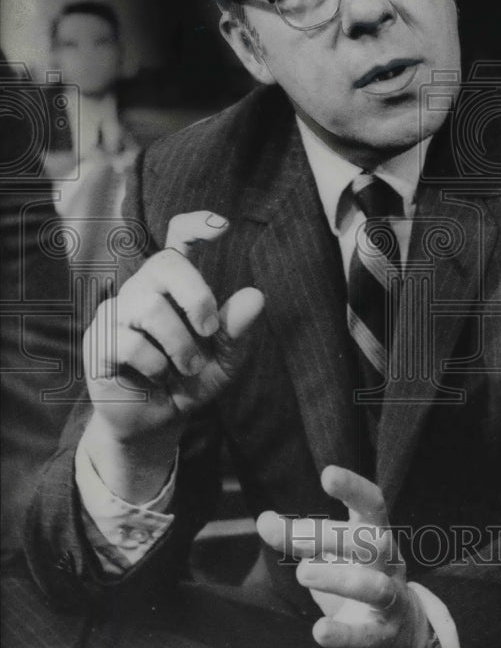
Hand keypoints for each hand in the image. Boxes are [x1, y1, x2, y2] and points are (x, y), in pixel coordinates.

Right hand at [82, 210, 263, 500]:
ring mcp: (115, 313)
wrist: (157, 422)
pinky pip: (131, 344)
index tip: (223, 227)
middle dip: (197, 297)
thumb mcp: (224, 360)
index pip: (178, 240)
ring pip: (151, 309)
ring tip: (187, 368)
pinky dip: (156, 367)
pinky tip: (157, 378)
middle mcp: (142, 290)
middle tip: (210, 331)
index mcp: (173, 286)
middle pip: (165, 264)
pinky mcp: (97, 342)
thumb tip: (256, 296)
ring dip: (181, 347)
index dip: (197, 225)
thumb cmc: (190, 380)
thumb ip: (237, 330)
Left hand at [257, 466, 430, 647]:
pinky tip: (319, 631)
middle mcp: (389, 564)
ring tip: (302, 574)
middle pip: (374, 542)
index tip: (328, 474)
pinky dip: (343, 634)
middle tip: (297, 541)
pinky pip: (366, 636)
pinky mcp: (383, 637)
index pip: (372, 505)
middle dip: (336, 537)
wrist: (398, 639)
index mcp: (376, 536)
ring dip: (338, 579)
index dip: (353, 488)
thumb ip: (298, 538)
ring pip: (374, 587)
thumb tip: (264, 519)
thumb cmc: (356, 581)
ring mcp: (391, 601)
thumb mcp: (329, 556)